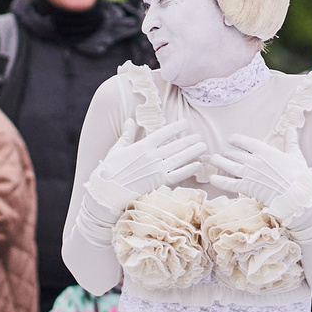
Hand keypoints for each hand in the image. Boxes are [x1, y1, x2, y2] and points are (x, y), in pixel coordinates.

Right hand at [85, 118, 205, 208]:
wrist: (108, 191)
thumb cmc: (110, 169)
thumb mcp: (117, 148)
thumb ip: (127, 134)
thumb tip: (130, 120)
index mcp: (143, 146)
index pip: (164, 133)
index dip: (176, 127)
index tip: (186, 123)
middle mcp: (153, 156)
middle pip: (175, 146)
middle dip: (189, 140)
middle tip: (199, 136)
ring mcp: (157, 170)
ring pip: (179, 159)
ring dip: (192, 152)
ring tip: (203, 147)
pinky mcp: (159, 183)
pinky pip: (177, 175)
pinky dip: (188, 170)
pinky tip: (197, 165)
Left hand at [204, 132, 311, 224]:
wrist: (297, 196)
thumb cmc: (299, 176)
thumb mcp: (296, 156)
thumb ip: (290, 141)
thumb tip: (291, 128)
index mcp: (265, 151)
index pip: (243, 141)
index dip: (234, 140)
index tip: (231, 140)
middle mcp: (254, 160)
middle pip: (232, 152)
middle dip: (226, 152)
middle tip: (224, 153)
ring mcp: (249, 174)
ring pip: (227, 164)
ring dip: (218, 161)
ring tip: (213, 159)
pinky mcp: (247, 188)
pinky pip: (228, 183)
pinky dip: (219, 180)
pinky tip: (212, 178)